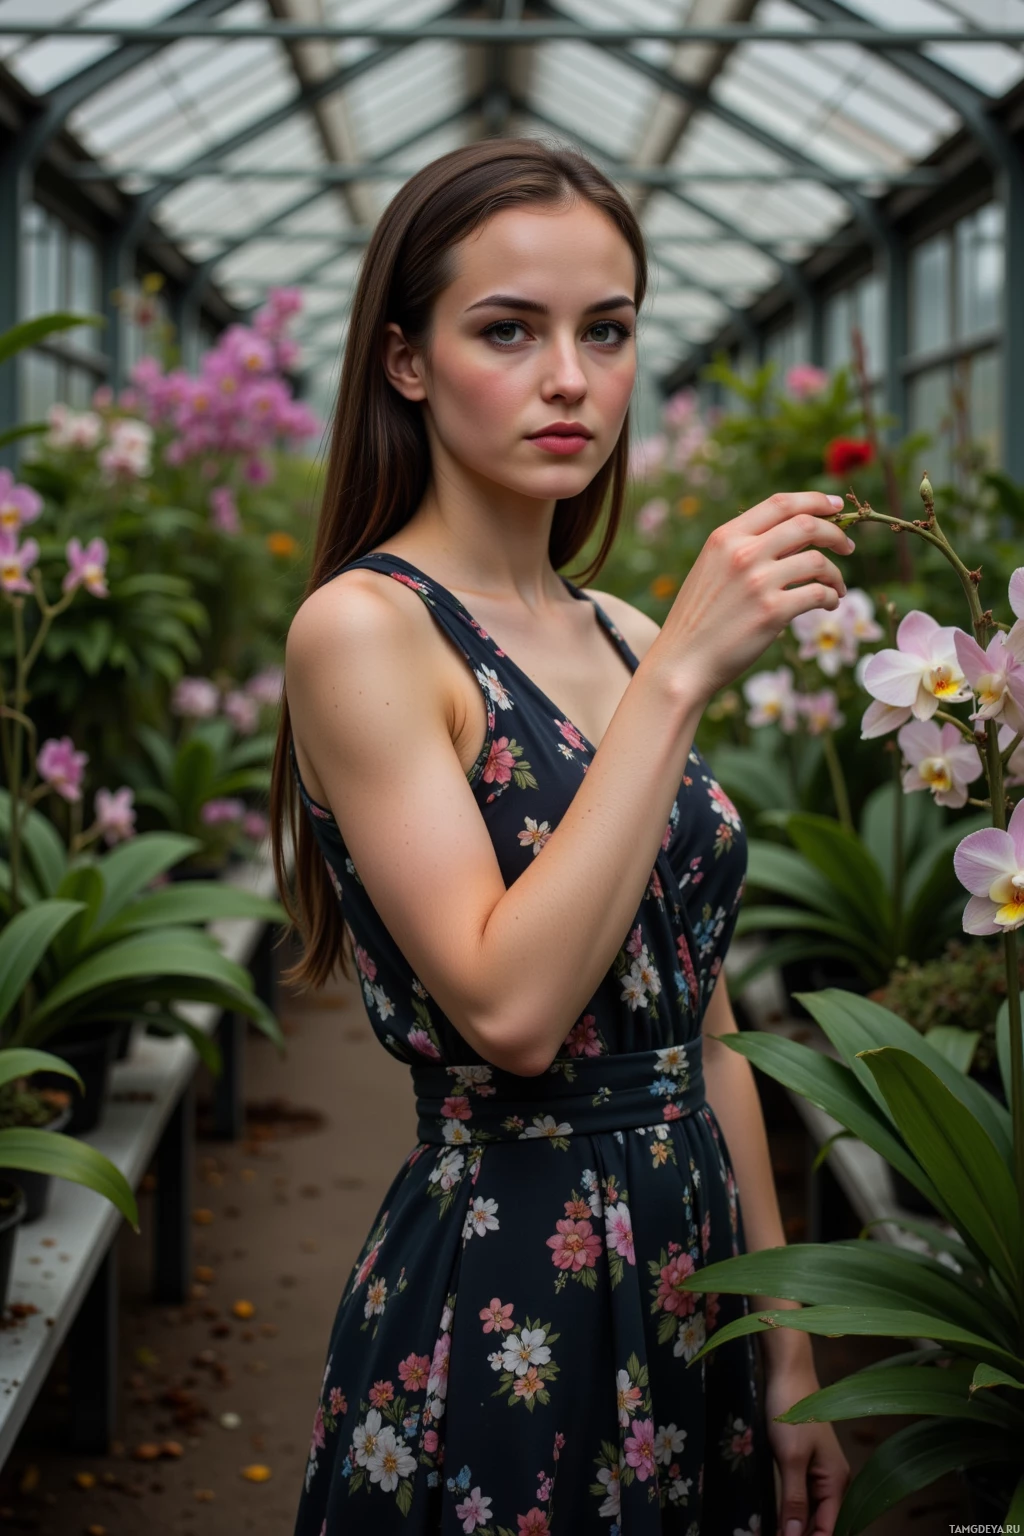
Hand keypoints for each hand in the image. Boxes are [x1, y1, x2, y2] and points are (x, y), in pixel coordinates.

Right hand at [657, 491, 853, 702]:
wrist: (682, 662)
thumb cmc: (699, 619)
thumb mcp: (712, 569)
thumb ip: (746, 548)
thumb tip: (798, 535)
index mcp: (726, 537)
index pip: (781, 503)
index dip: (815, 500)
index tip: (836, 507)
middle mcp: (742, 553)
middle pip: (806, 525)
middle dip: (836, 533)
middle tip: (848, 546)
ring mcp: (758, 582)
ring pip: (818, 562)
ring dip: (836, 574)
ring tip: (836, 587)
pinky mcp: (772, 612)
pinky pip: (818, 594)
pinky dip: (831, 597)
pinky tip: (829, 604)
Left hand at [765, 1360, 850, 1535]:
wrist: (788, 1373)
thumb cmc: (792, 1411)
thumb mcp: (791, 1459)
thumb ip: (795, 1500)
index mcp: (837, 1482)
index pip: (828, 1529)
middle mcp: (834, 1481)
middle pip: (822, 1523)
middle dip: (802, 1535)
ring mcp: (820, 1472)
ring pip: (812, 1512)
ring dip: (797, 1526)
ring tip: (775, 1532)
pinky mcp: (805, 1463)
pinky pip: (803, 1496)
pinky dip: (793, 1510)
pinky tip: (779, 1519)